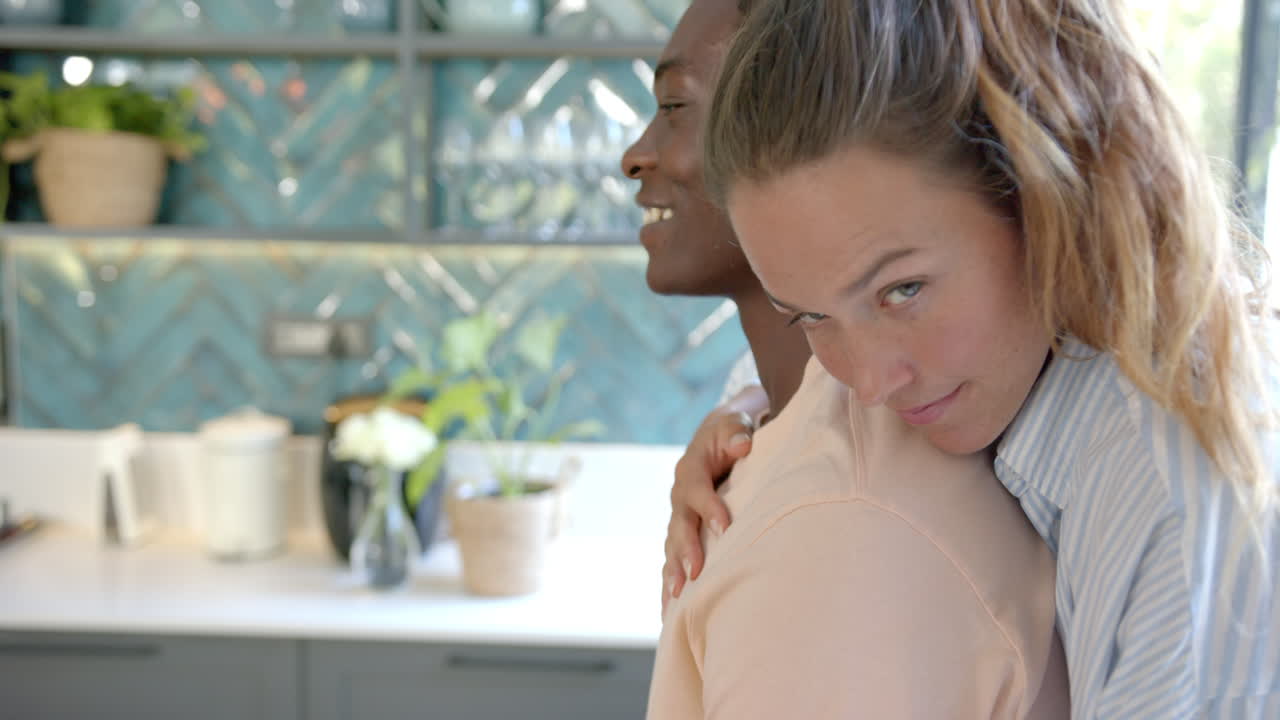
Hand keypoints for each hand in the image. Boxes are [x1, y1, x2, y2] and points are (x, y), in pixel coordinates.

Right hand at [661, 386, 766, 615]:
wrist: (717, 435)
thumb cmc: (732, 431)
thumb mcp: (736, 423)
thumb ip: (737, 431)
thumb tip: (743, 444)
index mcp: (691, 469)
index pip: (697, 490)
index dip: (709, 508)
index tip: (725, 529)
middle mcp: (680, 495)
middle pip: (679, 524)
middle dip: (685, 550)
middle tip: (693, 574)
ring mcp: (679, 515)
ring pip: (672, 546)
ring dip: (672, 571)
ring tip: (675, 599)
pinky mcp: (683, 531)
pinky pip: (673, 558)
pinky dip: (669, 582)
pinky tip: (668, 610)